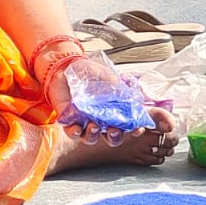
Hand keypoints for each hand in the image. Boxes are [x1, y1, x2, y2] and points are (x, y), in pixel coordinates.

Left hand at [48, 58, 169, 146]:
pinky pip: (72, 133)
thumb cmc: (90, 73)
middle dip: (114, 137)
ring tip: (94, 126)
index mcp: (113, 111)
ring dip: (94, 136)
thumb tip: (130, 99)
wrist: (68, 66)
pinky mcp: (69, 121)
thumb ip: (119, 90)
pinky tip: (77, 128)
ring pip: (91, 138)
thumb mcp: (108, 78)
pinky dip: (75, 133)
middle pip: (110, 137)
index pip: (127, 126)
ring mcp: (84, 122)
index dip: (133, 130)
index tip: (137, 129)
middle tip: (113, 130)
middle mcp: (100, 120)